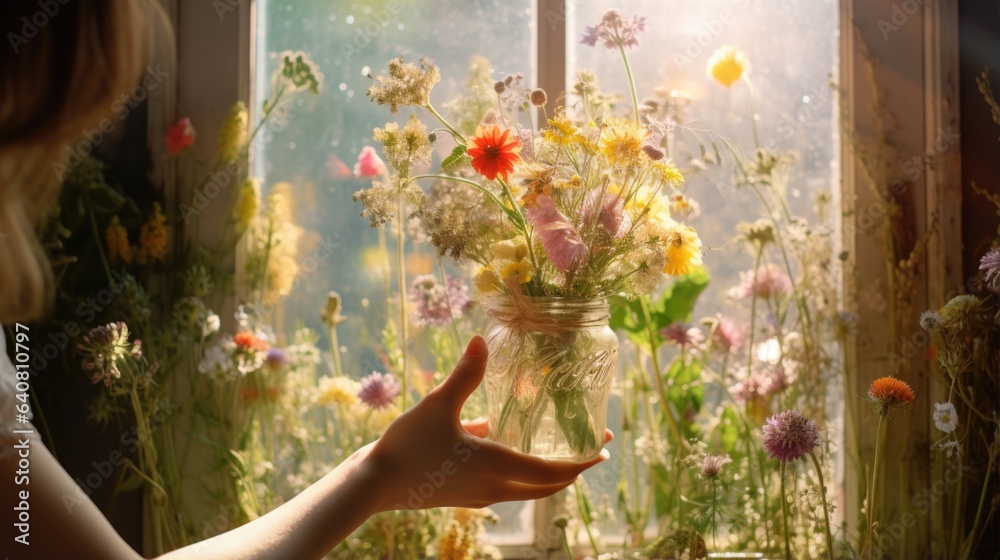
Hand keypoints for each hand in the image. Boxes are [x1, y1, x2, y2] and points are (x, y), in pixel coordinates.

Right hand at [360, 336, 610, 511]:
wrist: (374, 485)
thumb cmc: (406, 446)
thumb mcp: (437, 405)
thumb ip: (465, 374)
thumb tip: (482, 340)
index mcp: (493, 465)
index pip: (550, 471)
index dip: (580, 462)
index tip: (602, 449)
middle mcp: (493, 486)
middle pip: (546, 487)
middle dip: (574, 469)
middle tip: (594, 450)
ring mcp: (479, 494)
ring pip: (528, 489)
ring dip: (550, 474)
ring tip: (564, 450)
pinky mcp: (465, 494)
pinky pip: (506, 485)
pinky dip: (523, 473)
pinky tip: (513, 445)